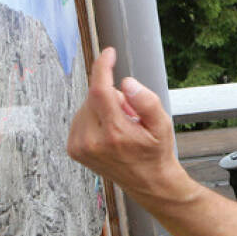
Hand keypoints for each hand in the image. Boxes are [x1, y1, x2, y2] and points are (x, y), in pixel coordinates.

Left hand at [67, 48, 183, 201]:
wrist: (148, 182)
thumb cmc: (156, 152)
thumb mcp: (162, 125)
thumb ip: (147, 101)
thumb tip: (126, 83)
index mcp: (114, 133)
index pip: (100, 90)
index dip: (103, 67)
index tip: (109, 53)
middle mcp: (92, 141)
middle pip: (95, 95)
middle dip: (113, 96)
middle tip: (131, 116)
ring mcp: (79, 146)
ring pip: (87, 105)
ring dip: (104, 108)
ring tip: (121, 127)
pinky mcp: (73, 148)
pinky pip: (81, 116)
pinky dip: (94, 117)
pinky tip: (108, 133)